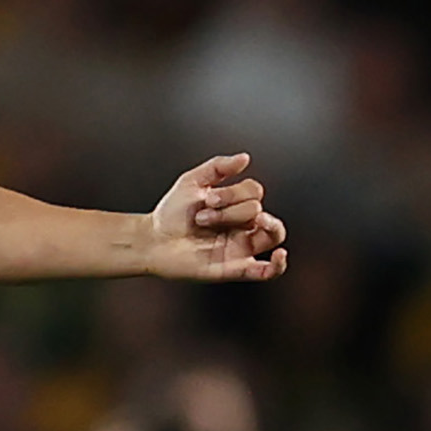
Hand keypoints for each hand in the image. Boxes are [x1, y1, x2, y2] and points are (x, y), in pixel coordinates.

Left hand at [146, 153, 287, 281]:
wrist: (152, 240)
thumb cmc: (171, 214)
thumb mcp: (192, 181)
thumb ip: (218, 167)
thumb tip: (245, 158)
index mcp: (234, 205)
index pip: (254, 192)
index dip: (234, 193)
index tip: (206, 200)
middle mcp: (241, 225)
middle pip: (258, 210)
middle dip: (231, 210)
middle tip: (202, 217)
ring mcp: (240, 247)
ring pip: (272, 235)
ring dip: (263, 225)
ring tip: (251, 222)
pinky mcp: (234, 268)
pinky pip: (266, 272)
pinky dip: (278, 265)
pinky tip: (279, 256)